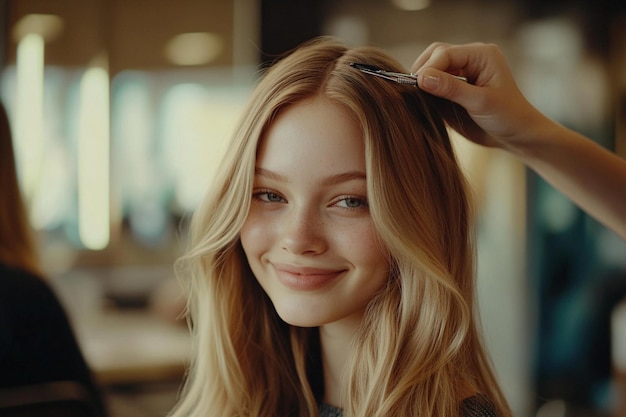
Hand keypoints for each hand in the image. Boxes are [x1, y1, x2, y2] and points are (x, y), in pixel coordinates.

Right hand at [411, 42, 549, 151]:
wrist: (516, 136)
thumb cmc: (507, 117)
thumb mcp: (480, 102)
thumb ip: (451, 88)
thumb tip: (422, 78)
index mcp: (481, 55)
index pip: (445, 53)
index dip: (428, 68)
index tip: (417, 86)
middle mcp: (471, 59)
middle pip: (436, 55)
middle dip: (423, 70)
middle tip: (413, 90)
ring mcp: (463, 72)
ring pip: (432, 67)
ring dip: (422, 80)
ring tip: (416, 96)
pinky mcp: (456, 86)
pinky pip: (435, 82)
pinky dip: (426, 90)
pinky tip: (423, 101)